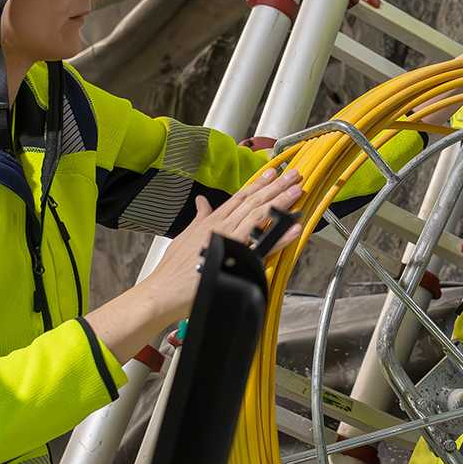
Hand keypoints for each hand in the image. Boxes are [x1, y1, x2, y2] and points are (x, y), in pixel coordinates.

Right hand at [139, 167, 306, 319]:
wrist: (165, 290)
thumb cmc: (173, 268)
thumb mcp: (187, 235)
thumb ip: (199, 217)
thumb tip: (201, 202)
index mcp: (212, 221)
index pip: (239, 197)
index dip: (257, 184)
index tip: (272, 173)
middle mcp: (222, 226)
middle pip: (253, 202)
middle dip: (275, 187)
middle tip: (293, 175)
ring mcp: (229, 240)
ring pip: (259, 216)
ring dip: (280, 203)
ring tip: (297, 191)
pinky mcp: (233, 258)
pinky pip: (261, 246)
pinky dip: (278, 237)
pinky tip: (292, 229)